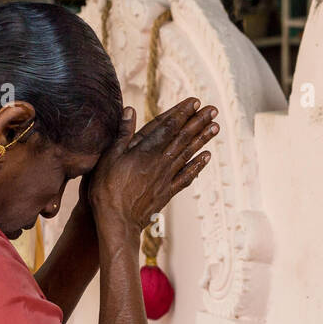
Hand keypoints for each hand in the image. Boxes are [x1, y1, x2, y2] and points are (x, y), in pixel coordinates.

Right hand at [81, 98, 217, 235]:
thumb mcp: (109, 157)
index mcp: (146, 151)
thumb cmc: (107, 189)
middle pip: (183, 138)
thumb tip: (130, 110)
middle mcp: (160, 162)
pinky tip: (206, 157)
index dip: (182, 113)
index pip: (169, 126)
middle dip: (198, 122)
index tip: (195, 102)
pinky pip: (186, 176)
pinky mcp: (167, 192)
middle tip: (213, 110)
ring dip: (202, 139)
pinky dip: (197, 165)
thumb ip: (122, 133)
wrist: (117, 221)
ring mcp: (166, 177)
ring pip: (188, 154)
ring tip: (215, 127)